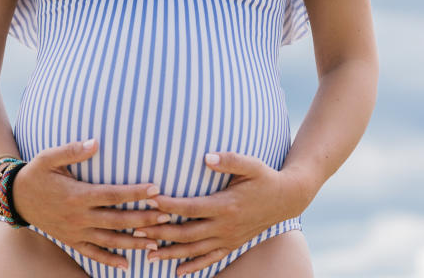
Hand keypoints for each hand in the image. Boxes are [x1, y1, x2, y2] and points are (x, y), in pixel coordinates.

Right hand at [10, 138, 172, 270]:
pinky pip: (92, 253)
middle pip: (117, 220)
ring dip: (133, 242)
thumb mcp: (48, 157)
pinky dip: (109, 260)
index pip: (113, 195)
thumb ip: (72, 150)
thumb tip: (95, 142)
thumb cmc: (36, 173)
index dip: (136, 193)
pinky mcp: (71, 240)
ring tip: (156, 242)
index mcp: (77, 195)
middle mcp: (79, 216)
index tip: (156, 189)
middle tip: (167, 216)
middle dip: (143, 219)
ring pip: (110, 240)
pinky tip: (126, 264)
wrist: (15, 197)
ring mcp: (75, 231)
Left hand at [131, 152, 306, 275]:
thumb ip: (229, 160)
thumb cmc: (265, 177)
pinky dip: (193, 266)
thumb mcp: (251, 165)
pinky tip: (177, 271)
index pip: (190, 208)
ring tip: (147, 254)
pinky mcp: (232, 244)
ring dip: (170, 253)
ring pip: (194, 250)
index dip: (168, 206)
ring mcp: (228, 238)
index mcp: (225, 205)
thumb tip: (207, 157)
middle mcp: (225, 225)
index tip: (148, 200)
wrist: (286, 199)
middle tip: (136, 230)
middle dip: (160, 233)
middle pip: (186, 233)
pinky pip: (210, 259)